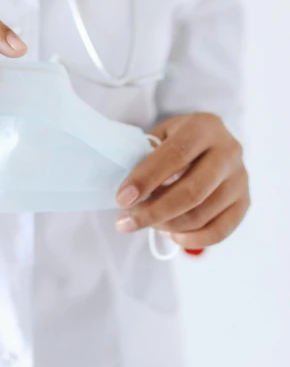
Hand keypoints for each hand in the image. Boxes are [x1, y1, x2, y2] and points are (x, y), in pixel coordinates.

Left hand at [115, 113, 248, 248]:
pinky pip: (219, 231)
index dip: (146, 178)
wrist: (210, 141)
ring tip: (145, 223)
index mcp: (204, 126)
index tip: (121, 199)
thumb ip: (146, 156)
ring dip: (167, 225)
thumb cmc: (177, 140)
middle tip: (125, 222)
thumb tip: (130, 193)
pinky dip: (191, 239)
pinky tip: (170, 233)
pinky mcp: (244, 201)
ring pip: (202, 214)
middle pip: (192, 191)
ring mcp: (240, 178)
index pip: (175, 154)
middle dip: (154, 211)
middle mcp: (228, 151)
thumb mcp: (160, 136)